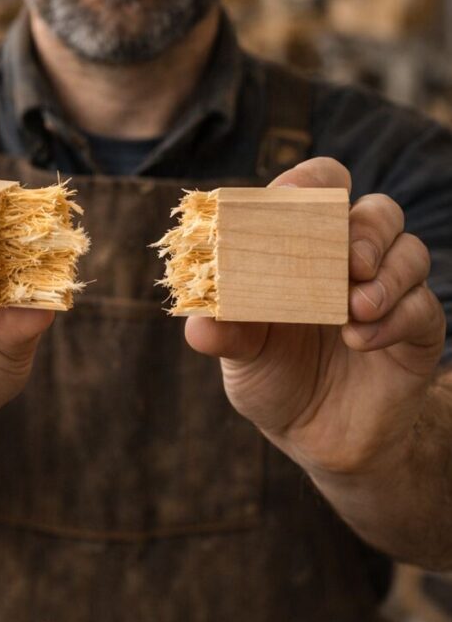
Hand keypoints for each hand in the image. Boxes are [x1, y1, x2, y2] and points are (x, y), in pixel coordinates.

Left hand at [185, 157, 445, 477]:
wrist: (316, 439)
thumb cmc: (273, 376)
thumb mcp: (241, 355)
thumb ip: (225, 333)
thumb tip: (198, 324)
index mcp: (307, 245)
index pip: (321, 188)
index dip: (311, 182)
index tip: (292, 196)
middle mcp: (353, 259)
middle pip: (379, 211)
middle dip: (366, 228)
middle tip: (349, 261)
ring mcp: (389, 292)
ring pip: (411, 252)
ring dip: (387, 274)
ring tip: (354, 308)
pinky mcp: (418, 331)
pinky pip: (423, 308)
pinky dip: (395, 319)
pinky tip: (362, 340)